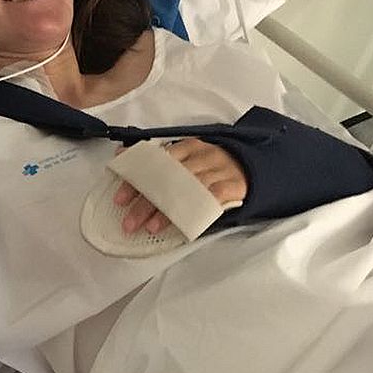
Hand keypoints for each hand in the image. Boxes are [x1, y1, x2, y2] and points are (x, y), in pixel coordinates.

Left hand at [113, 139, 247, 235]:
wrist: (251, 166)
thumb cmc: (212, 166)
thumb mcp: (186, 156)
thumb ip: (158, 159)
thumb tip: (122, 154)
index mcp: (187, 147)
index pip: (155, 162)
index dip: (136, 181)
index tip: (120, 199)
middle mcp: (201, 156)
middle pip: (169, 178)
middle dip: (146, 201)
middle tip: (130, 222)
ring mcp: (217, 170)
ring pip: (187, 189)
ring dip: (167, 210)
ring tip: (150, 226)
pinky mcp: (232, 185)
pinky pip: (210, 198)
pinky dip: (194, 211)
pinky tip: (181, 223)